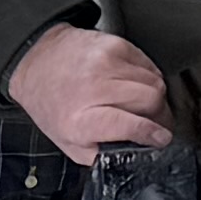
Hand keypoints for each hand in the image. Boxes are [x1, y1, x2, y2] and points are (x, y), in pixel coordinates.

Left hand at [3, 18, 172, 161]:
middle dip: (161, 115)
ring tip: (144, 104)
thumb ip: (101, 153)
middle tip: (157, 122)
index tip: (162, 138)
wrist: (38, 62)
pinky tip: (135, 85)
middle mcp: (94, 89)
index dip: (152, 133)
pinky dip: (148, 77)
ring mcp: (105, 63)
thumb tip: (134, 152)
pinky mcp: (114, 45)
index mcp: (81, 120)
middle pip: (151, 100)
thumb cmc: (52, 104)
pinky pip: (148, 64)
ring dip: (155, 96)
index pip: (130, 125)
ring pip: (154, 81)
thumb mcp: (69, 143)